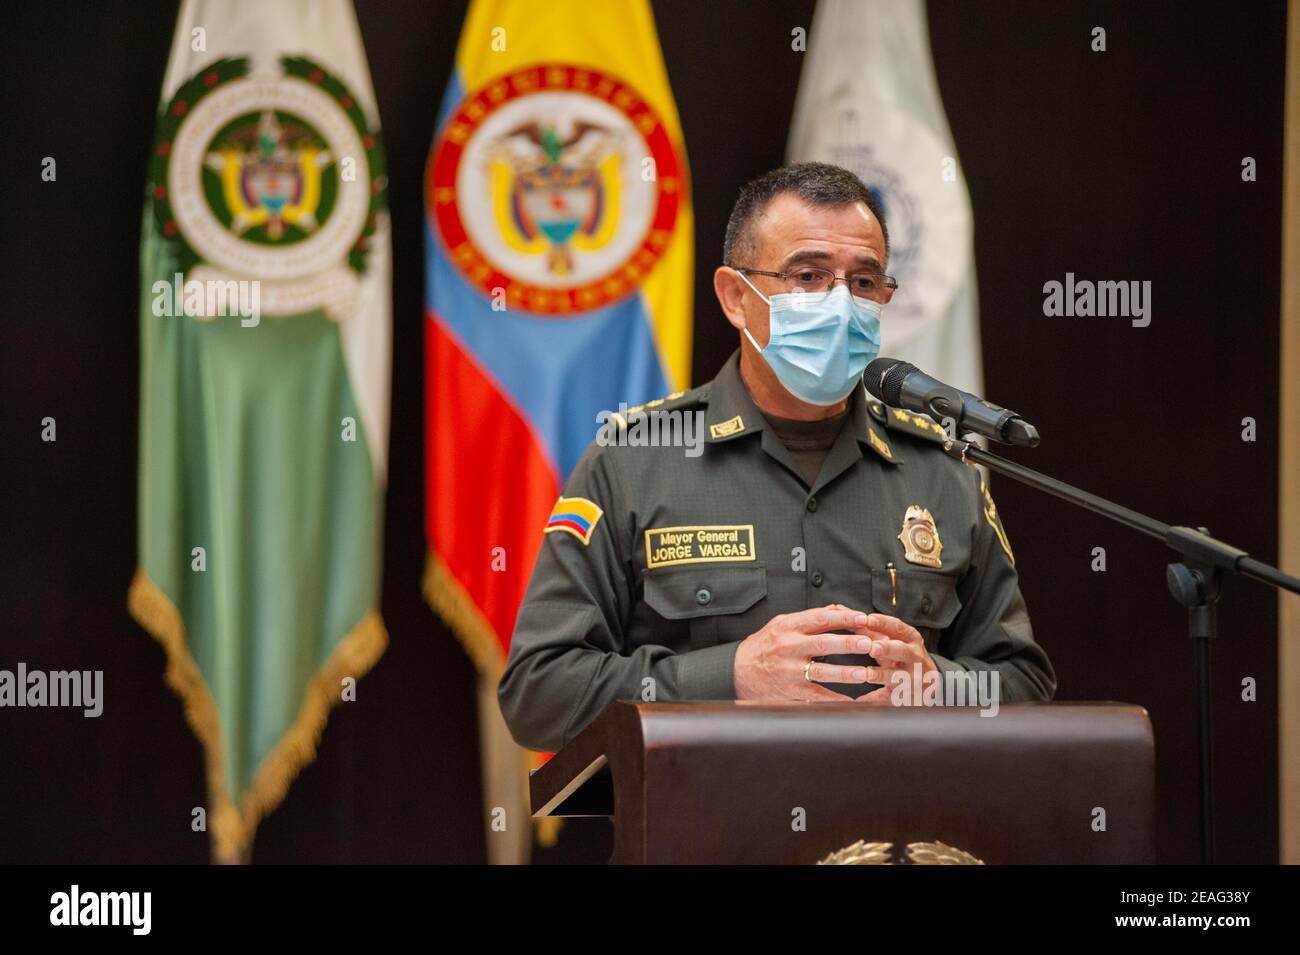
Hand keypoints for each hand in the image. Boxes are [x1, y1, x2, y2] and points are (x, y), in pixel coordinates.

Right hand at [733, 604, 876, 701]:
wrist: (738, 670)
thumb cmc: (765, 645)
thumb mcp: (782, 623)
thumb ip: (810, 617)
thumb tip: (839, 610)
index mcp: (789, 627)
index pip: (820, 618)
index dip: (843, 618)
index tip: (863, 618)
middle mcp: (789, 647)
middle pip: (823, 644)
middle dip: (848, 644)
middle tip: (869, 644)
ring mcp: (789, 670)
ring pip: (821, 671)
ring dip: (845, 673)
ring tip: (865, 673)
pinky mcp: (790, 690)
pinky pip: (816, 695)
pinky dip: (834, 699)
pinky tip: (851, 700)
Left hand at [856, 613, 937, 704]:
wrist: (927, 681)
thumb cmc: (901, 654)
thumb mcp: (892, 638)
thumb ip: (868, 627)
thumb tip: (839, 609)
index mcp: (910, 639)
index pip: (897, 627)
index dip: (883, 623)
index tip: (868, 619)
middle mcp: (914, 656)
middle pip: (902, 651)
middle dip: (887, 648)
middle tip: (873, 647)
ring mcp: (913, 678)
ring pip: (898, 676)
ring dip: (881, 675)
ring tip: (867, 674)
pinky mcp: (907, 697)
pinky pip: (890, 699)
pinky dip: (876, 700)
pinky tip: (861, 701)